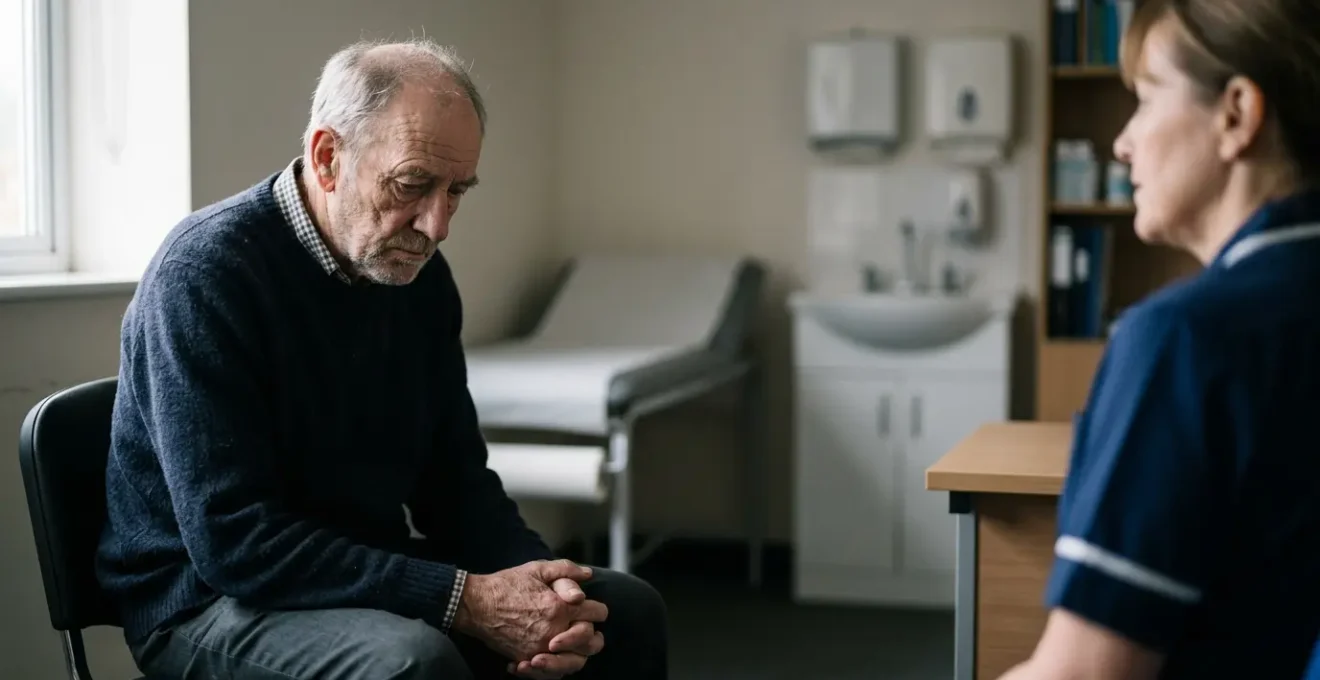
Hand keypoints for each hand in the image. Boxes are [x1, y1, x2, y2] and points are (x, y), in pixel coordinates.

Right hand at [453, 559, 607, 663]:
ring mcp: (541, 648)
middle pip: (591, 643)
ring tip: (570, 648)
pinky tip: (548, 659)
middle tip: (585, 629)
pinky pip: (549, 673)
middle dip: (593, 635)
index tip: (592, 608)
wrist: (477, 605)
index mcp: (562, 607)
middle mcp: (555, 631)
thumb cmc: (507, 584)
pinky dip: (552, 670)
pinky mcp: (527, 658)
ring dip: (576, 656)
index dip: (598, 609)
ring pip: (574, 663)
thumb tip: (588, 575)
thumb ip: (566, 570)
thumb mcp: (538, 569)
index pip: (597, 613)